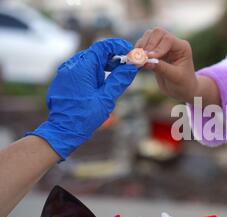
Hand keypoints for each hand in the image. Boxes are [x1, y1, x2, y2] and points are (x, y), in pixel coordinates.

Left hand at [27, 38, 137, 159]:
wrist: (63, 131)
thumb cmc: (84, 117)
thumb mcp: (106, 98)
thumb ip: (120, 80)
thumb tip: (133, 67)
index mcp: (82, 68)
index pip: (102, 47)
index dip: (118, 46)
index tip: (131, 52)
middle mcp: (71, 66)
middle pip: (96, 53)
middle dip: (113, 57)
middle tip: (128, 65)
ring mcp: (66, 72)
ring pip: (89, 61)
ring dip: (105, 65)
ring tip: (118, 75)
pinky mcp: (64, 79)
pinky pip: (82, 69)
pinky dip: (95, 71)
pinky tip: (104, 82)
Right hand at [136, 28, 209, 103]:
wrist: (182, 90)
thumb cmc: (183, 84)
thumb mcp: (174, 77)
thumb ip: (161, 68)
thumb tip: (146, 61)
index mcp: (182, 47)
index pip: (167, 40)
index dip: (156, 48)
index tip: (148, 58)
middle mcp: (172, 43)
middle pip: (157, 33)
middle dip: (147, 45)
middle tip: (141, 59)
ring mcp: (163, 45)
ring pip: (148, 36)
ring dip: (141, 47)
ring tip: (137, 60)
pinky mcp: (154, 51)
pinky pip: (143, 45)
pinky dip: (138, 51)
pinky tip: (136, 61)